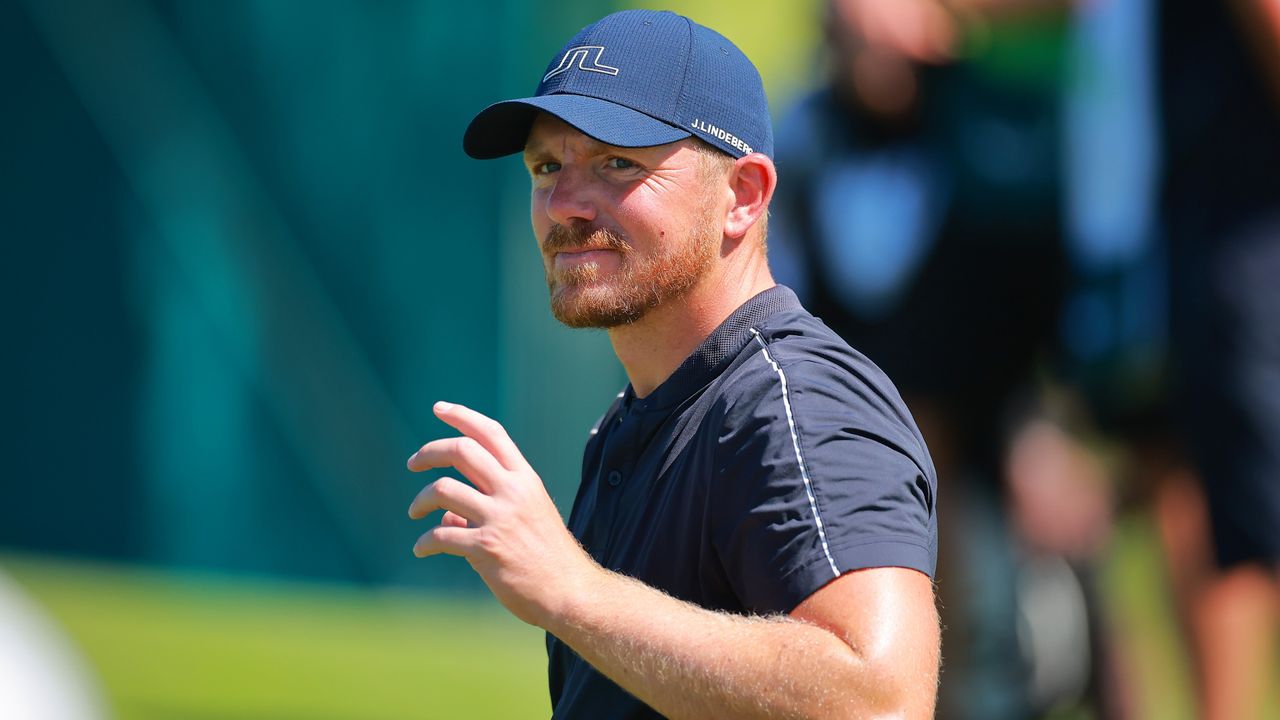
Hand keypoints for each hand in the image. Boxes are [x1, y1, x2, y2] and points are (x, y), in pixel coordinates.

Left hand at [407, 401, 596, 626]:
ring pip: (443, 489)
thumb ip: (488, 506)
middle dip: (429, 452)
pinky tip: (421, 548)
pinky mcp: (486, 547)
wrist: (570, 592)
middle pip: (461, 451)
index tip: (439, 408)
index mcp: (525, 479)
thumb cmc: (547, 557)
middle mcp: (513, 491)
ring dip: (420, 499)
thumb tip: (448, 512)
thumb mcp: (527, 517)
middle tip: (413, 463)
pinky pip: (441, 534)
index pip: (491, 433)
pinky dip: (424, 541)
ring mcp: (499, 518)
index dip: (462, 416)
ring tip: (415, 512)